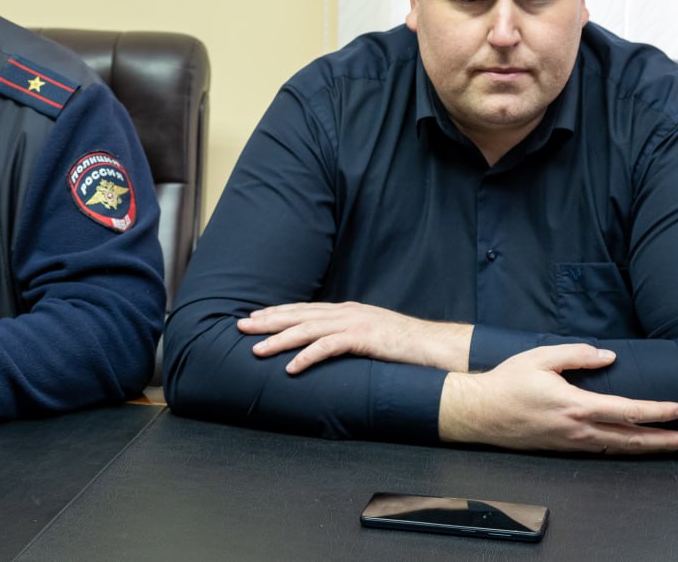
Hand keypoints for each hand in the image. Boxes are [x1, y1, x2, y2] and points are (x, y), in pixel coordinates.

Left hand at [238, 301, 473, 373]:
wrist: (437, 347)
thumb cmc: (404, 346)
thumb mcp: (370, 336)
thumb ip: (348, 336)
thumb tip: (325, 344)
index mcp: (346, 311)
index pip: (303, 309)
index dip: (276, 312)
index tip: (253, 317)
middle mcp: (347, 313)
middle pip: (299, 315)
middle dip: (267, 321)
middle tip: (240, 326)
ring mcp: (356, 324)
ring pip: (308, 330)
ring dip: (279, 340)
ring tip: (257, 349)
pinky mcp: (366, 339)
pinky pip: (330, 347)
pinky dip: (308, 356)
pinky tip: (291, 368)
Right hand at [438, 343, 677, 453]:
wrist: (479, 412)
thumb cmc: (507, 382)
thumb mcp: (539, 358)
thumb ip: (575, 355)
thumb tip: (607, 357)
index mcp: (574, 405)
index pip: (626, 410)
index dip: (656, 411)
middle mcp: (577, 429)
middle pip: (630, 438)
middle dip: (664, 440)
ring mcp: (571, 442)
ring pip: (618, 449)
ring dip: (649, 448)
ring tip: (672, 447)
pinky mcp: (562, 448)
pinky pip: (602, 451)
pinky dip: (624, 449)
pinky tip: (633, 446)